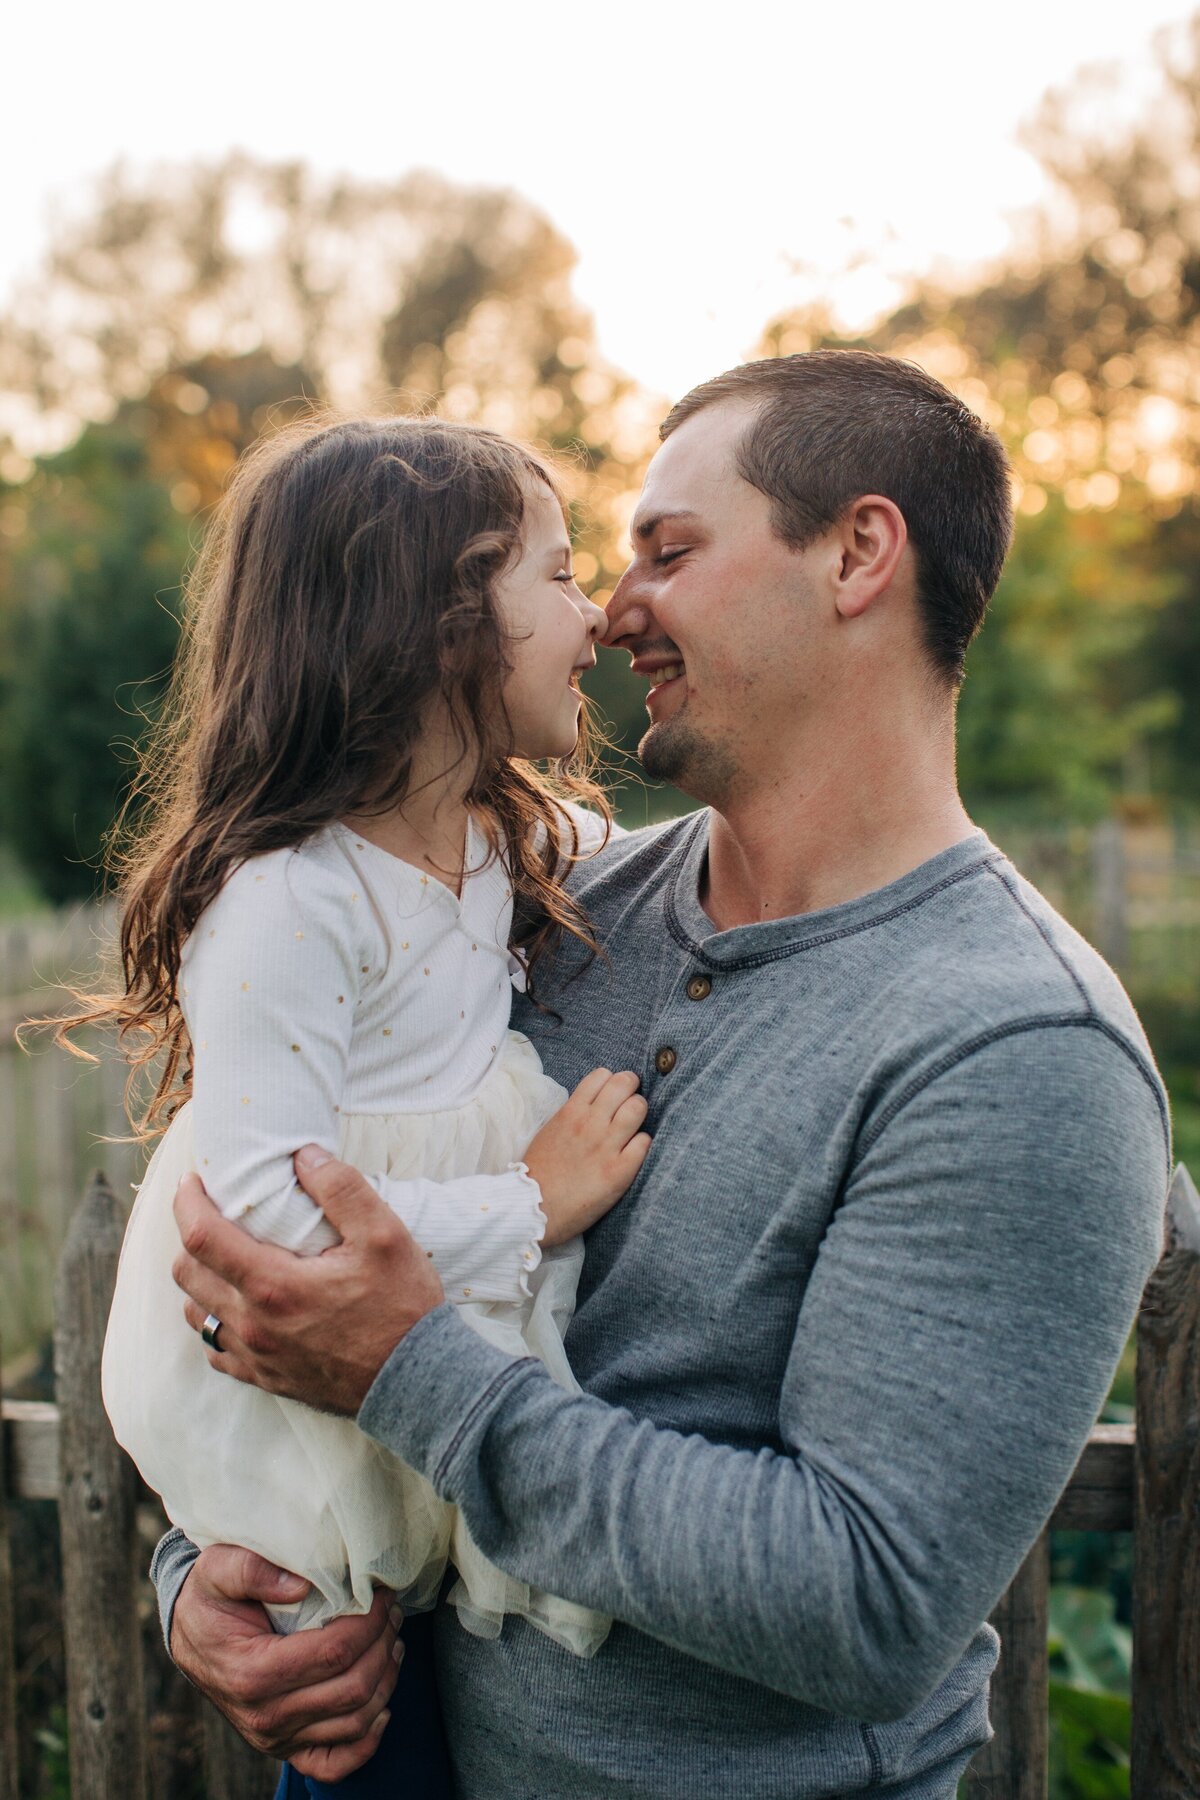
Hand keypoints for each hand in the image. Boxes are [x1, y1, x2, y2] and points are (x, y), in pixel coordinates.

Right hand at [170, 1545, 400, 1780]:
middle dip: (382, 1644)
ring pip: (354, 1722)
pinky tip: (382, 1706)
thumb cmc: (210, 1598)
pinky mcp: (284, 1748)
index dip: (368, 1622)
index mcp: (252, 1672)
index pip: (334, 1653)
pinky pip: (334, 1764)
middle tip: (391, 1611)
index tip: (381, 1593)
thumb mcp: (218, 1568)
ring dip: (385, 1680)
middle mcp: (265, 1715)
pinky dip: (367, 1741)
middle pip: (352, 1688)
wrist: (190, 1636)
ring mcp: (275, 1738)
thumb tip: (302, 1584)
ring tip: (392, 1641)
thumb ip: (254, 1570)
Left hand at [173, 1145, 444, 1414]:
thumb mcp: (384, 1236)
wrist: (416, 1382)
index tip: (193, 1181)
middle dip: (191, 1235)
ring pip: (196, 1312)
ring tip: (228, 1257)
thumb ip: (342, 1189)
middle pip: (187, 1273)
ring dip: (201, 1279)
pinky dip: (217, 1320)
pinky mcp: (265, 1379)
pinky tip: (242, 1306)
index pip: (201, 1236)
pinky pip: (216, 1350)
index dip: (187, 1201)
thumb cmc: (402, 1308)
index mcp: (274, 1285)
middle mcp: (253, 1324)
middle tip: (214, 1213)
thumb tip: (304, 1155)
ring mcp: (256, 1357)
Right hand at [524, 1068, 650, 1246]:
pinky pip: (644, 1142)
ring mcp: (606, 1146)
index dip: (612, 1082)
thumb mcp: (551, 1130)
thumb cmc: (540, 1172)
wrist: (534, 1208)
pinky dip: (643, 1144)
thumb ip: (573, 1114)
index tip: (613, 1095)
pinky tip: (634, 1152)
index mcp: (571, 1111)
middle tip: (629, 1104)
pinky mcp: (619, 1171)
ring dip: (639, 1113)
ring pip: (638, 1108)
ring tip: (634, 1126)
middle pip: (625, 1083)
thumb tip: (595, 1104)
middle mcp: (590, 1123)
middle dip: (631, 1090)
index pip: (602, 1075)